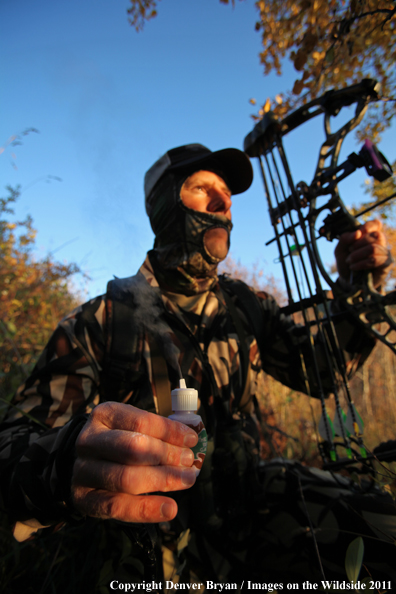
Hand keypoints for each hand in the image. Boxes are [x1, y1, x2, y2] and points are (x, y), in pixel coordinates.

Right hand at [71, 402, 197, 522]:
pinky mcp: (83, 498)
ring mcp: (83, 470)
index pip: (141, 422)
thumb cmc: (117, 442)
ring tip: (186, 480)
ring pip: (126, 478)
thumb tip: (191, 439)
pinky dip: (147, 509)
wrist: (84, 464)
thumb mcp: (132, 427)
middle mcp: (89, 441)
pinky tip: (170, 508)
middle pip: (132, 448)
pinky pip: (117, 506)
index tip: (192, 439)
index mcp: (104, 415)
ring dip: (163, 480)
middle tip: (189, 461)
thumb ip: (158, 431)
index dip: (170, 431)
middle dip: (167, 455)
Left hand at [335, 219, 392, 288]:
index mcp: (370, 235)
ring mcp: (385, 253)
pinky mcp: (386, 264)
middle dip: (358, 243)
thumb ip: (345, 239)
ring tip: (350, 261)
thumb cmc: (347, 263)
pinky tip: (354, 267)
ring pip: (373, 248)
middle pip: (375, 235)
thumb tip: (357, 233)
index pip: (376, 224)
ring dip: (357, 255)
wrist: (348, 281)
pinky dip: (361, 263)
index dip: (367, 226)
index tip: (357, 233)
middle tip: (349, 251)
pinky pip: (374, 260)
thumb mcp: (340, 249)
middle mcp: (380, 243)